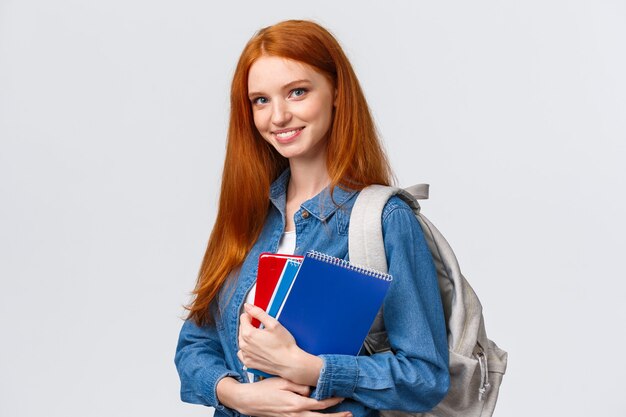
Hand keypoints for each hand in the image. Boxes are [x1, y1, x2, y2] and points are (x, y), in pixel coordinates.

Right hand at [217, 376, 350, 416]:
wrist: (248, 401)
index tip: (342, 396)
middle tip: (348, 414)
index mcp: (296, 404)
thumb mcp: (282, 382)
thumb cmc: (264, 389)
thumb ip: (299, 386)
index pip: (320, 404)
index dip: (333, 401)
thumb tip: (310, 390)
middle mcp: (295, 414)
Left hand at [238, 303, 322, 385]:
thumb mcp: (273, 324)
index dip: (251, 315)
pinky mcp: (248, 363)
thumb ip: (258, 313)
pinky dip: (247, 349)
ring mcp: (245, 355)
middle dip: (249, 325)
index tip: (258, 318)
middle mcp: (243, 345)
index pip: (243, 318)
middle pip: (242, 329)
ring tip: (261, 338)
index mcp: (248, 333)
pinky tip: (256, 348)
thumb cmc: (284, 344)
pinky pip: (243, 353)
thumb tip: (247, 306)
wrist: (289, 363)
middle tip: (262, 327)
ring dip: (248, 337)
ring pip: (242, 340)